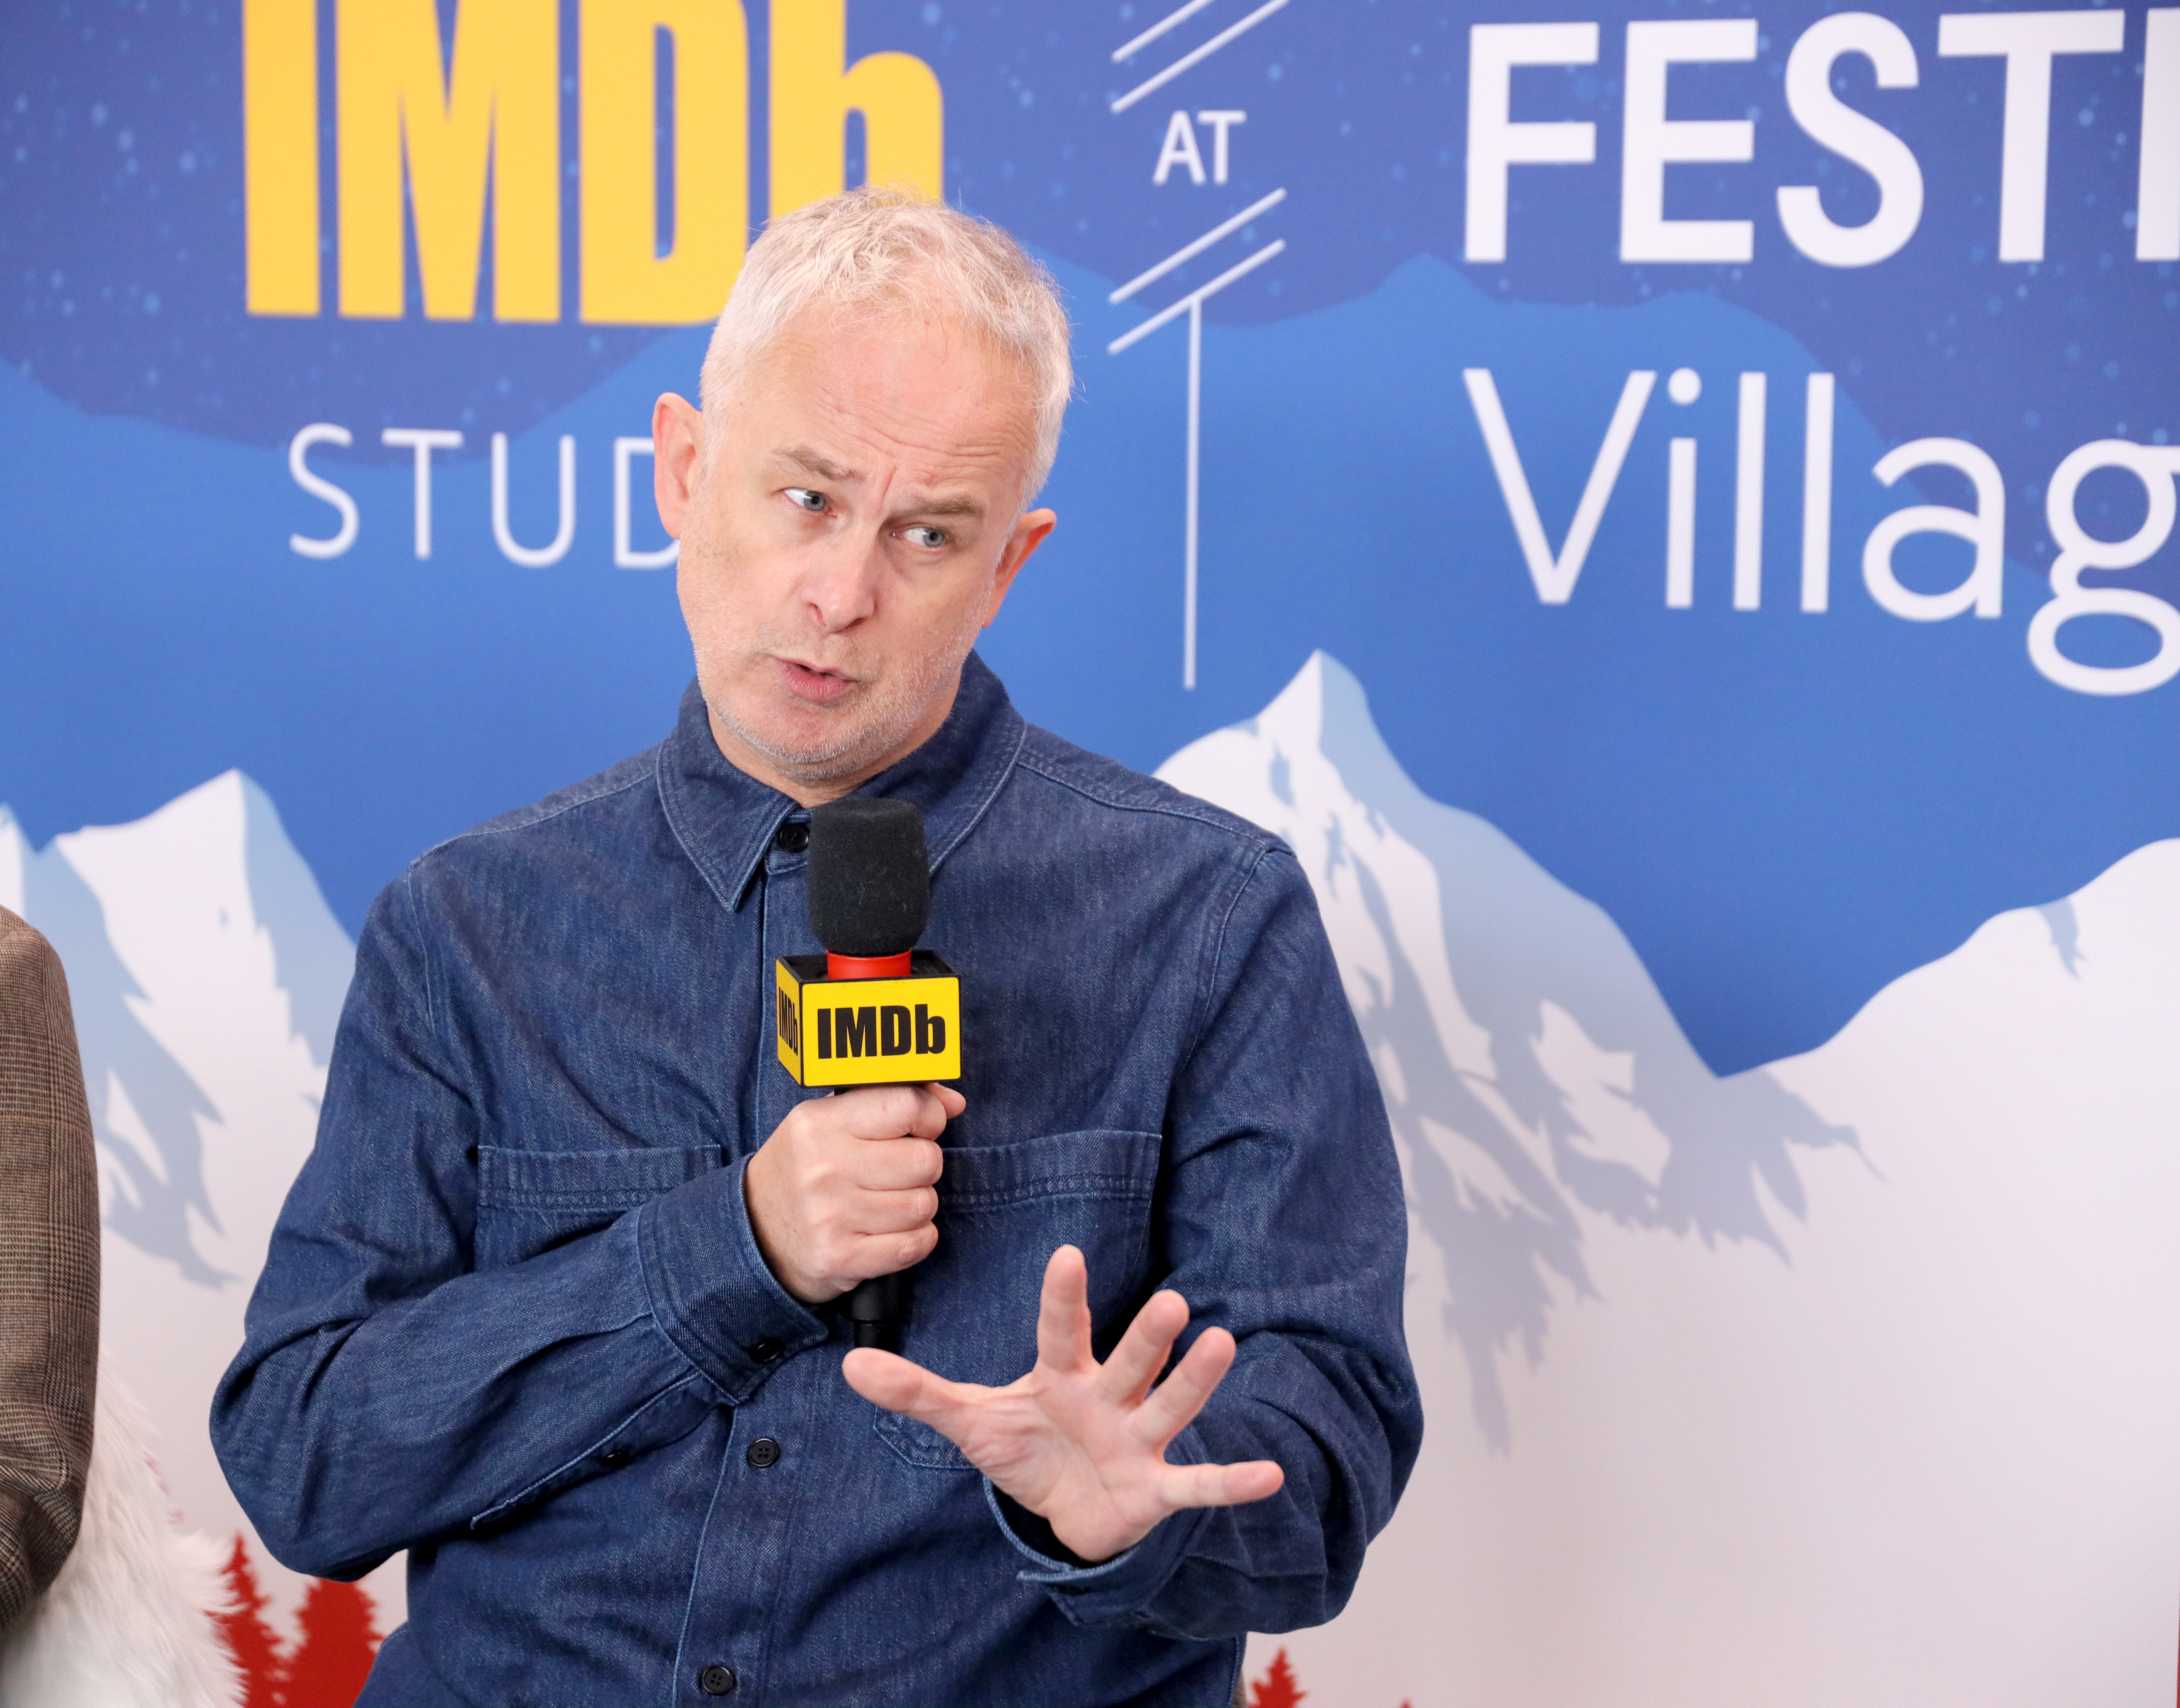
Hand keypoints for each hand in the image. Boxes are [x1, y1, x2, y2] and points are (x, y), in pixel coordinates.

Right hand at [744, 1083, 963, 1303]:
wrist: (754, 1232)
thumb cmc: (806, 1167)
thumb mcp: (831, 1119)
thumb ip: (893, 1098)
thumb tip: (954, 1102)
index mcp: (819, 1124)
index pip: (907, 1105)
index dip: (929, 1117)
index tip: (921, 1127)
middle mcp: (822, 1168)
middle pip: (925, 1160)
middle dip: (923, 1166)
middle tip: (900, 1171)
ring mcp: (830, 1217)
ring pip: (924, 1205)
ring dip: (918, 1205)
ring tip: (889, 1202)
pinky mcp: (840, 1258)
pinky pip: (914, 1245)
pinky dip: (917, 1239)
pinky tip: (894, 1231)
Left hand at [841, 1245, 1283, 1562]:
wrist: (1064, 1508)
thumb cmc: (1025, 1448)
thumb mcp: (967, 1422)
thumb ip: (916, 1391)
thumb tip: (848, 1364)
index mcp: (1061, 1376)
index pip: (1060, 1330)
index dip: (1062, 1297)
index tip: (1069, 1254)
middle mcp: (1107, 1398)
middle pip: (1128, 1362)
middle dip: (1148, 1338)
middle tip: (1171, 1302)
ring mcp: (1137, 1440)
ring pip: (1168, 1407)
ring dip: (1194, 1383)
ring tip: (1223, 1345)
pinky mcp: (1156, 1488)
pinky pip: (1197, 1485)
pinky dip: (1231, 1482)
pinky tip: (1270, 1476)